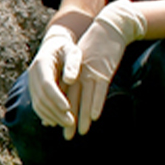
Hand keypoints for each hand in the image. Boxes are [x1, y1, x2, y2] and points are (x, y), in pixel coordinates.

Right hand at [26, 26, 81, 138]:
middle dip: (56, 111)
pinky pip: (37, 106)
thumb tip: (70, 79)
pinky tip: (58, 122)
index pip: (46, 84)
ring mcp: (31, 84)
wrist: (54, 47)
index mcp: (41, 64)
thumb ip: (73, 63)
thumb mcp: (73, 51)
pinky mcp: (34, 91)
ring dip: (52, 116)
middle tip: (71, 122)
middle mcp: (33, 75)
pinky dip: (46, 116)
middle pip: (42, 97)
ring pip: (38, 104)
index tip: (68, 108)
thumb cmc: (67, 49)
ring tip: (68, 124)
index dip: (56, 97)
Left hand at [68, 0, 146, 136]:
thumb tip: (71, 88)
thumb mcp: (82, 60)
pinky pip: (100, 90)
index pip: (63, 95)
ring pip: (85, 98)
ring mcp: (90, 72)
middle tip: (66, 136)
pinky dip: (97, 103)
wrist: (108, 28)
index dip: (59, 111)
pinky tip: (94, 116)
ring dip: (83, 117)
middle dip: (69, 119)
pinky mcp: (103, 70)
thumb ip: (76, 74)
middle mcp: (78, 73)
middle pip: (72, 100)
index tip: (55, 126)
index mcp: (71, 72)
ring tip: (82, 132)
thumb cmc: (96, 45)